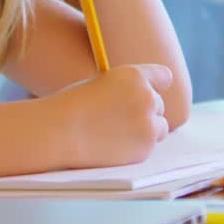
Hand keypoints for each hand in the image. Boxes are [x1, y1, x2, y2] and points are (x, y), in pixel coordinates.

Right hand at [45, 64, 172, 168]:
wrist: (59, 131)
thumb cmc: (72, 106)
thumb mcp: (102, 83)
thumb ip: (127, 89)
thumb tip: (144, 100)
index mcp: (135, 76)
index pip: (164, 77)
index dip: (155, 86)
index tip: (147, 94)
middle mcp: (147, 97)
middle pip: (159, 105)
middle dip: (144, 112)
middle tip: (119, 120)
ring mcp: (149, 124)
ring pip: (160, 127)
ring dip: (146, 130)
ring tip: (116, 132)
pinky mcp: (145, 148)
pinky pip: (149, 146)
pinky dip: (136, 148)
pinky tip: (112, 145)